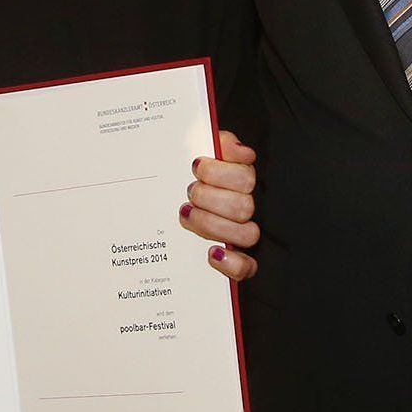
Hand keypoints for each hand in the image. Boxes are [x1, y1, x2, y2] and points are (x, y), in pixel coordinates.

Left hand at [183, 129, 258, 280]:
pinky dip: (231, 262)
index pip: (246, 178)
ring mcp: (241, 236)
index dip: (219, 173)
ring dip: (212, 225)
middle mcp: (245, 208)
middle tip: (190, 192)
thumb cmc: (188, 177)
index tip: (196, 167)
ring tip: (188, 214)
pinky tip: (212, 252)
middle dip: (209, 198)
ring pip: (246, 235)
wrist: (165, 198)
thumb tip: (245, 152)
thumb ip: (222, 144)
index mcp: (241, 182)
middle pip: (243, 207)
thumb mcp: (200, 149)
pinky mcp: (236, 262)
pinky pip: (247, 268)